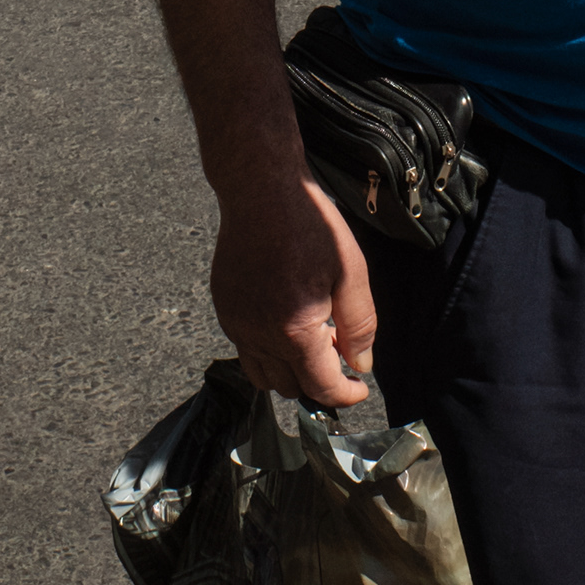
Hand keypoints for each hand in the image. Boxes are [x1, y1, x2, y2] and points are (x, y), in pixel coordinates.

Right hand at [208, 173, 376, 407]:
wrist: (260, 190)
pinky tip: (288, 320)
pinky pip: (246, 350)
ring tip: (313, 339)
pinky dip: (268, 351)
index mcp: (294, 330)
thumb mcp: (350, 272)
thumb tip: (360, 364)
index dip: (345, 394)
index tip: (359, 389)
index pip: (320, 387)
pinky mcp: (224, 308)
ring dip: (290, 371)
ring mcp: (236, 323)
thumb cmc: (309, 225)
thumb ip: (359, 326)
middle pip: (289, 387)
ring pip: (263, 375)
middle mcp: (258, 334)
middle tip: (340, 350)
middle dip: (318, 381)